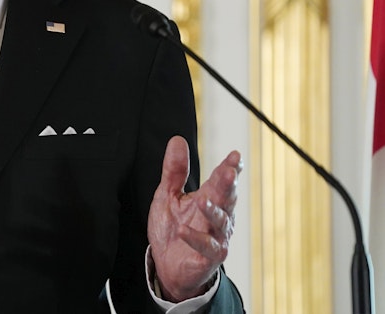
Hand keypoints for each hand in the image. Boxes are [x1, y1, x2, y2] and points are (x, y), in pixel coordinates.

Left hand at [147, 136, 240, 301]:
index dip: (230, 167)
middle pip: (226, 197)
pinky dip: (196, 238)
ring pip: (221, 221)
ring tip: (203, 201)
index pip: (222, 180)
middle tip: (230, 172)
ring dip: (214, 211)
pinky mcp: (209, 257)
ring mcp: (216, 236)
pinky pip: (207, 247)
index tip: (235, 155)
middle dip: (228, 185)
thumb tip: (177, 139)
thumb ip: (174, 170)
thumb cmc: (172, 226)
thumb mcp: (168, 194)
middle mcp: (217, 215)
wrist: (167, 263)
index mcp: (209, 197)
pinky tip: (183, 230)